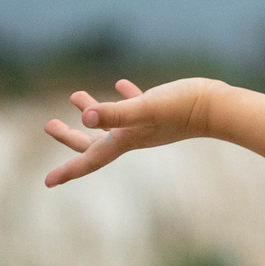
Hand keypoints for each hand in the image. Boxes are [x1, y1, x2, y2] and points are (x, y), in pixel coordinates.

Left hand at [42, 77, 221, 186]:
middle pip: (95, 143)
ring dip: (92, 113)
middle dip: (70, 137)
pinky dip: (123, 97)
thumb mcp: (146, 108)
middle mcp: (134, 137)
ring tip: (74, 96)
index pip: (91, 160)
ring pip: (112, 123)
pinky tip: (120, 83)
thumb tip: (85, 116)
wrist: (218, 107)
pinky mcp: (160, 110)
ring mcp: (147, 125)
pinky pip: (135, 105)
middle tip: (49, 125)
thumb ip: (116, 112)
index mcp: (126, 140)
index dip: (68, 171)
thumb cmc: (182, 109)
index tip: (47, 182)